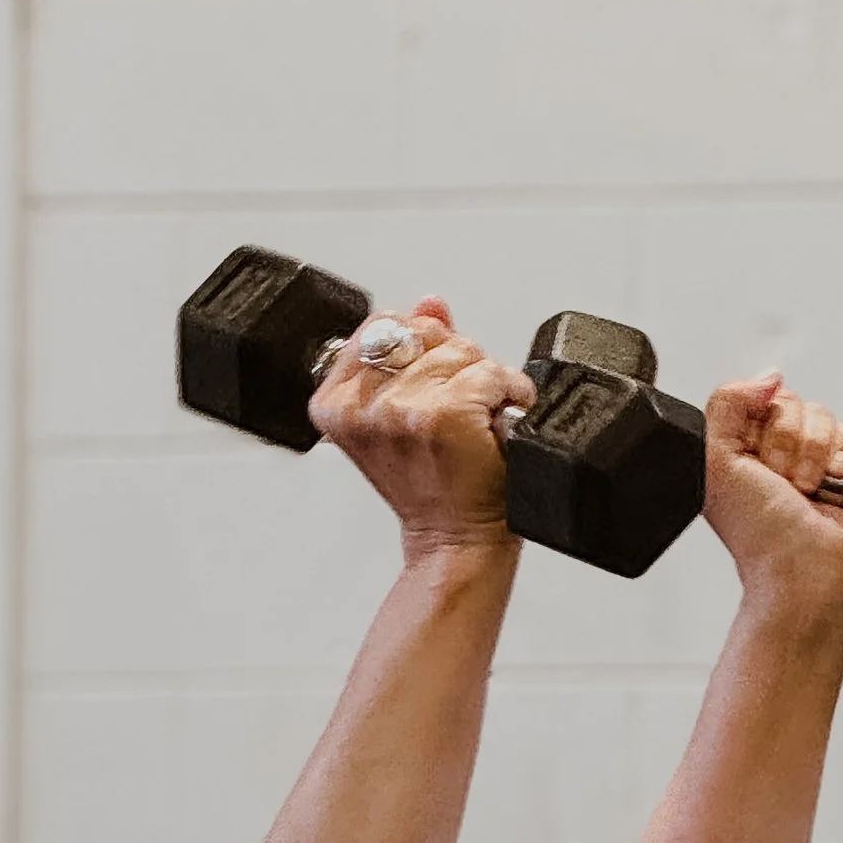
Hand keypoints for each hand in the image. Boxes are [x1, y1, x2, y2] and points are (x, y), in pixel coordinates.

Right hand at [308, 296, 533, 557]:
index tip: (429, 387)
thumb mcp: (403, 412)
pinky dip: (508, 393)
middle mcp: (362, 405)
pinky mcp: (444, 415)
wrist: (455, 541)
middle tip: (454, 411)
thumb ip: (413, 350)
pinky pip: (489, 372)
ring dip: (483, 381)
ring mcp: (402, 410)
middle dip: (451, 362)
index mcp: (334, 401)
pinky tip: (498, 424)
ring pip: (461, 350)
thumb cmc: (433, 487)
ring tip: (476, 422)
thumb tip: (430, 301)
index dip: (419, 346)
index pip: (381, 324)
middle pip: (423, 330)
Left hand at [701, 373, 842, 616]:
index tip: (756, 458)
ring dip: (813, 457)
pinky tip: (830, 487)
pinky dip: (842, 461)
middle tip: (781, 481)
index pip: (757, 396)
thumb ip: (726, 404)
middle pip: (792, 402)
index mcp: (739, 445)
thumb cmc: (759, 533)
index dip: (760, 423)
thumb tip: (766, 378)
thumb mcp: (715, 460)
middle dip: (787, 444)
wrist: (804, 566)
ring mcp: (811, 457)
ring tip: (805, 490)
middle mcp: (774, 449)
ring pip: (822, 416)